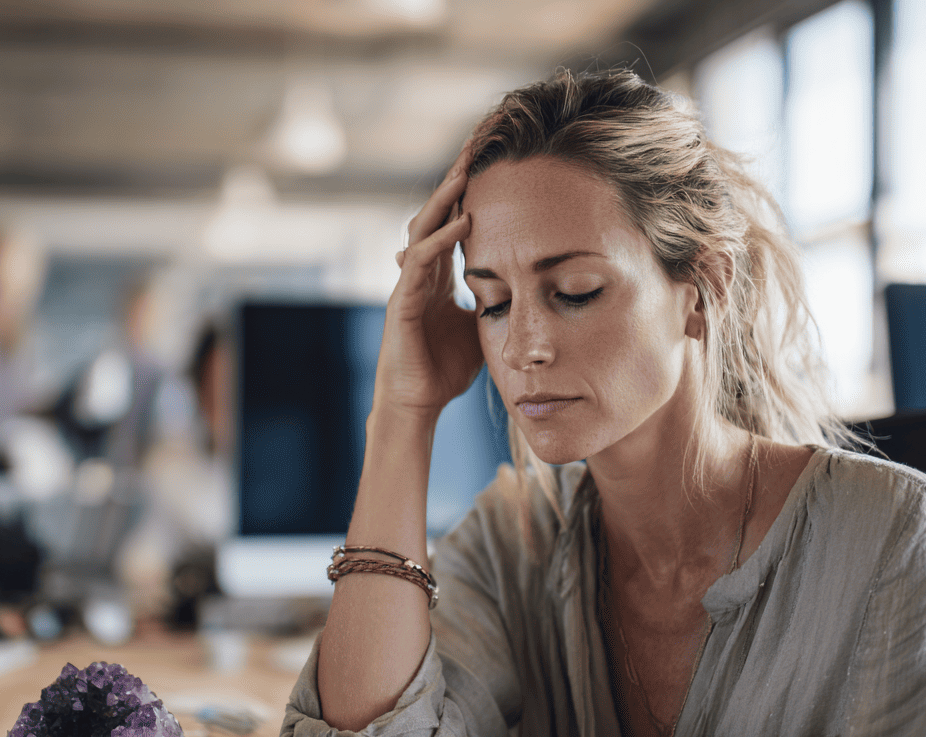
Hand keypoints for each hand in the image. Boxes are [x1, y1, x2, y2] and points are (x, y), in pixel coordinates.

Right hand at [375, 146, 482, 420]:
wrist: (418, 402)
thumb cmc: (446, 367)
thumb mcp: (481, 324)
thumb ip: (494, 299)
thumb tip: (525, 283)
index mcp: (437, 274)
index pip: (452, 220)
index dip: (469, 190)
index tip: (492, 159)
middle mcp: (419, 272)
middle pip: (435, 213)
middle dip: (454, 180)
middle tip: (475, 144)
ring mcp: (407, 284)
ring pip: (422, 229)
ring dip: (444, 200)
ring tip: (467, 171)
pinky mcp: (400, 302)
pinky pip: (419, 262)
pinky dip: (441, 240)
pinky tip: (464, 222)